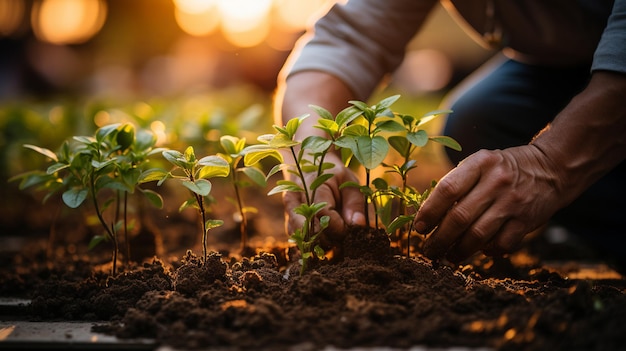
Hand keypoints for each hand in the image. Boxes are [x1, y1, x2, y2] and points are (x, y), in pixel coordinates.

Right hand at [282, 153, 365, 245]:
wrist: (309, 168)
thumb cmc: (332, 175)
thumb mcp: (349, 182)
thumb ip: (355, 203)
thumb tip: (358, 225)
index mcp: (310, 185)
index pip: (323, 214)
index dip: (340, 227)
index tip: (352, 229)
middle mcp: (293, 201)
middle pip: (310, 231)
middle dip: (331, 238)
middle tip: (345, 235)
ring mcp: (288, 214)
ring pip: (305, 239)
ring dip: (323, 242)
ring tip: (336, 233)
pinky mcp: (290, 225)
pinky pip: (303, 241)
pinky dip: (317, 242)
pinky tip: (327, 234)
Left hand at [414, 145, 566, 262]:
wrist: (551, 169)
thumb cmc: (501, 170)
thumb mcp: (479, 164)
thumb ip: (457, 184)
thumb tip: (427, 216)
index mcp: (479, 163)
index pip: (447, 190)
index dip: (429, 212)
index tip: (419, 228)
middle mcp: (496, 181)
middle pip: (460, 217)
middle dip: (439, 239)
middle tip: (428, 251)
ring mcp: (513, 202)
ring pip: (478, 235)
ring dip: (459, 251)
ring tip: (448, 257)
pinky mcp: (527, 220)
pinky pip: (501, 244)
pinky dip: (487, 252)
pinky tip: (479, 251)